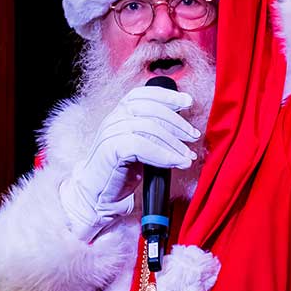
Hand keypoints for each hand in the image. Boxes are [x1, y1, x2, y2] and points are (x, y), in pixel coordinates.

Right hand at [59, 85, 199, 241]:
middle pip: (152, 110)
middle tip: (194, 137)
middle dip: (178, 123)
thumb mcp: (140, 147)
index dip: (168, 96)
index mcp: (120, 113)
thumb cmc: (119, 172)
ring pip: (150, 127)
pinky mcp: (112, 148)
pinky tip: (177, 163)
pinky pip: (142, 146)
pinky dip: (164, 155)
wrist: (97, 195)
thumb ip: (154, 134)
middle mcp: (114, 118)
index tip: (188, 102)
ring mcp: (111, 131)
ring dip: (175, 143)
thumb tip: (183, 129)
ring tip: (188, 156)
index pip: (145, 94)